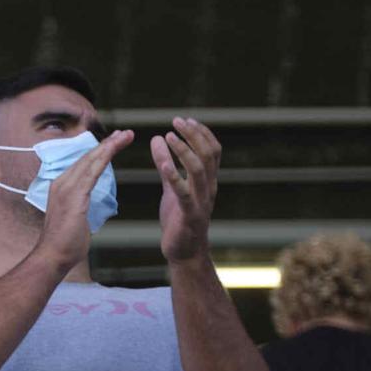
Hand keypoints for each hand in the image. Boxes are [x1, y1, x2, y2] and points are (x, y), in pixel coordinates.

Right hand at [30, 129, 132, 273]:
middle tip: (124, 133)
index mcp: (61, 187)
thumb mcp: (74, 218)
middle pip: (87, 158)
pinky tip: (115, 148)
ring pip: (91, 160)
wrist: (53, 255)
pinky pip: (93, 171)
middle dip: (107, 144)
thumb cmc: (65, 243)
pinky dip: (105, 157)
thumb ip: (81, 206)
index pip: (83, 165)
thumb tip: (88, 205)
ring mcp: (66, 188)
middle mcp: (61, 183)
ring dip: (109, 146)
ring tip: (125, 135)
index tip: (113, 143)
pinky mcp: (74, 195)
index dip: (98, 152)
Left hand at [152, 117, 221, 263]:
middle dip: (194, 135)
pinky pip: (184, 192)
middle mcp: (209, 188)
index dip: (202, 133)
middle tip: (177, 121)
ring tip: (169, 136)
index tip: (186, 119)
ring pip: (199, 170)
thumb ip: (167, 165)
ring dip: (184, 150)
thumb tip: (158, 139)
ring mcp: (201, 201)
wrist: (184, 251)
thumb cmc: (179, 219)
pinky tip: (163, 163)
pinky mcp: (189, 214)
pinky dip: (174, 176)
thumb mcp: (172, 188)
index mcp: (207, 181)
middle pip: (208, 155)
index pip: (212, 151)